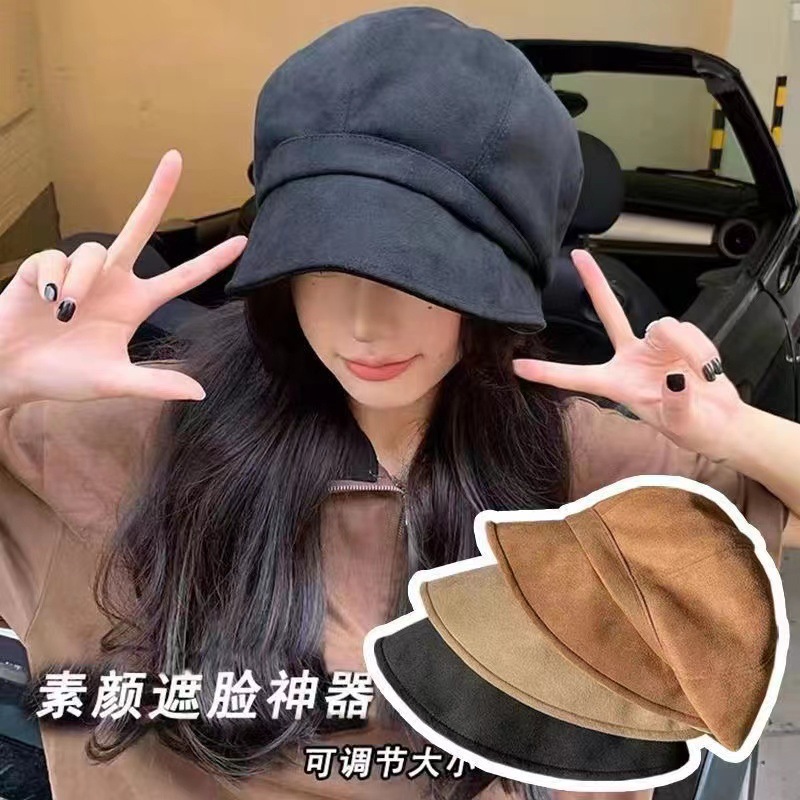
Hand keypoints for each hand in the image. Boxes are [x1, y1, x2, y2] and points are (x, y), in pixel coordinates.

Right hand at [0, 150, 246, 405]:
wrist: (10, 372)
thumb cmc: (62, 377)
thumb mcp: (115, 382)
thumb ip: (156, 384)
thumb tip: (201, 392)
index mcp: (134, 304)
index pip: (182, 278)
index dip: (211, 261)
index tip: (243, 242)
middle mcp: (111, 281)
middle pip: (140, 228)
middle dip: (157, 193)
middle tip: (176, 156)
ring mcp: (77, 272)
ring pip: (91, 251)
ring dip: (79, 282)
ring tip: (63, 314)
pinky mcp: (40, 268)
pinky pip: (54, 259)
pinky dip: (52, 277)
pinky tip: (45, 300)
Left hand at [513, 249, 746, 460]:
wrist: (722, 422)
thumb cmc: (695, 428)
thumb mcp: (682, 425)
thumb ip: (676, 404)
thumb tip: (672, 379)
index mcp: (617, 384)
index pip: (578, 376)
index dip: (548, 372)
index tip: (517, 367)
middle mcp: (630, 359)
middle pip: (609, 314)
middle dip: (596, 283)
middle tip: (577, 255)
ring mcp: (654, 346)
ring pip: (666, 325)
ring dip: (689, 347)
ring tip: (704, 375)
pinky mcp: (679, 340)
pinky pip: (690, 331)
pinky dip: (703, 350)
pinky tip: (708, 369)